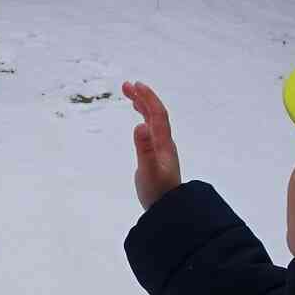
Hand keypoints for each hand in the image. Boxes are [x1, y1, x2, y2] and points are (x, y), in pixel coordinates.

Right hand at [124, 81, 182, 209]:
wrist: (168, 209)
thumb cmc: (157, 191)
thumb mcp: (148, 171)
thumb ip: (144, 149)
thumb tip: (140, 125)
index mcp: (163, 143)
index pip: (157, 114)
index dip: (148, 98)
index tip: (135, 85)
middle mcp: (164, 142)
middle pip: (156, 114)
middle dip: (143, 98)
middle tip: (127, 86)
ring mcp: (161, 149)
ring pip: (154, 122)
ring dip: (143, 107)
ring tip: (130, 96)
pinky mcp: (156, 156)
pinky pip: (152, 131)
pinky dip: (145, 120)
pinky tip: (138, 122)